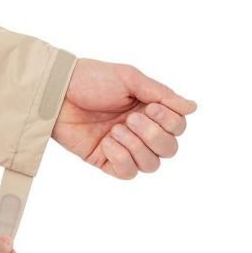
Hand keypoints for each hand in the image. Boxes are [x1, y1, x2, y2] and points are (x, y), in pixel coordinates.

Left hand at [52, 59, 197, 178]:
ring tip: (116, 129)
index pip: (177, 128)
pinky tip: (108, 142)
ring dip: (137, 146)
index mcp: (149, 110)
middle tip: (132, 118)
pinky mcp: (104, 160)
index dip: (170, 122)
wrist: (58, 92)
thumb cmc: (91, 80)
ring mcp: (123, 147)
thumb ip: (161, 94)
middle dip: (154, 135)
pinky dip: (122, 158)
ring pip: (151, 165)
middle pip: (169, 150)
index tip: (150, 107)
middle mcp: (139, 131)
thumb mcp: (130, 79)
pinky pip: (126, 173)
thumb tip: (193, 107)